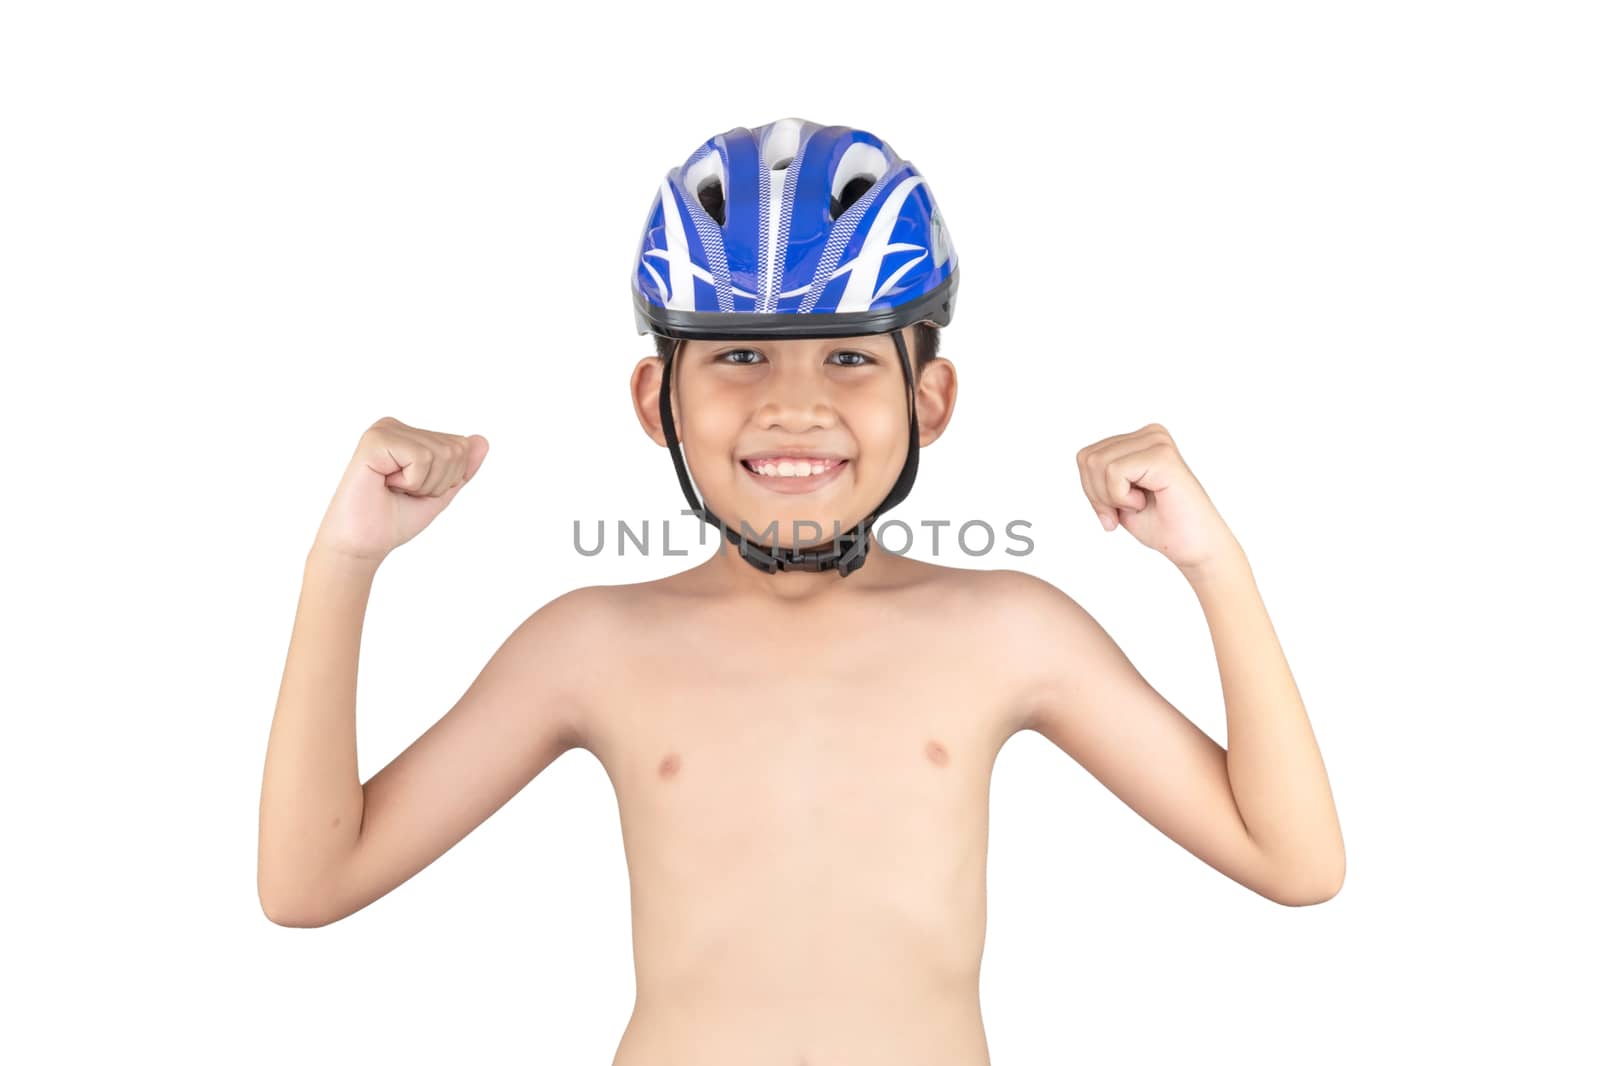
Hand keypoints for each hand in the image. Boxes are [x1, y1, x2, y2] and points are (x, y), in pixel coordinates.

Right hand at [313, 416, 489, 562]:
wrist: (363, 544)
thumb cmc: (394, 519)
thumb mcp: (439, 492)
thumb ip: (462, 468)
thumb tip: (482, 440)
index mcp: (409, 434)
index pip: (461, 446)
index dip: (448, 479)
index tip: (414, 490)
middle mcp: (395, 426)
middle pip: (455, 449)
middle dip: (438, 482)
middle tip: (403, 492)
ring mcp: (384, 430)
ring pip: (442, 453)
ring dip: (423, 484)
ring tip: (393, 489)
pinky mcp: (374, 440)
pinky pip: (421, 458)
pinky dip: (412, 481)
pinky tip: (386, 484)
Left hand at [1075, 423, 1239, 572]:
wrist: (1194, 548)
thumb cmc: (1161, 524)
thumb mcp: (1116, 497)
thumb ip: (1099, 475)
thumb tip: (1084, 457)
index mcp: (1140, 440)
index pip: (1086, 456)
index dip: (1091, 490)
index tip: (1115, 510)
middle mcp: (1151, 433)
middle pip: (1087, 458)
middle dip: (1097, 495)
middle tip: (1125, 510)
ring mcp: (1158, 441)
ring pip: (1096, 464)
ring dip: (1111, 497)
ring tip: (1139, 504)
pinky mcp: (1162, 456)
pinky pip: (1114, 472)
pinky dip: (1121, 497)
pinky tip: (1145, 502)